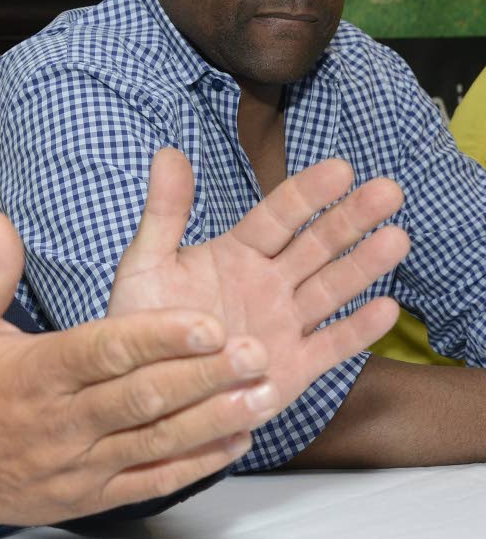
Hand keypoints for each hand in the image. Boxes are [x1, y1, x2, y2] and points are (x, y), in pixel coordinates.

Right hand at [0, 212, 282, 533]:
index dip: (158, 338)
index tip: (207, 321)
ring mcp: (78, 465)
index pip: (105, 352)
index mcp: (34, 374)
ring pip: (156, 442)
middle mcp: (61, 422)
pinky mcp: (88, 496)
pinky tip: (234, 441)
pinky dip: (195, 464)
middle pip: (143, 398)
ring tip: (264, 395)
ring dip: (214, 419)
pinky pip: (150, 481)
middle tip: (255, 352)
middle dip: (204, 375)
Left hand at [108, 148, 410, 408]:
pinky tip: (385, 307)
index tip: (341, 168)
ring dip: (363, 265)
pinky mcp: (292, 368)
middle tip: (388, 190)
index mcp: (236, 254)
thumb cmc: (142, 320)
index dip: (308, 194)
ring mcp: (284, 325)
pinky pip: (330, 347)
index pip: (278, 216)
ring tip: (397, 238)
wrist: (143, 387)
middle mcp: (268, 284)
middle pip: (316, 246)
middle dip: (351, 219)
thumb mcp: (145, 263)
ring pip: (331, 289)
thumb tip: (167, 151)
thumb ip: (164, 212)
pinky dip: (358, 331)